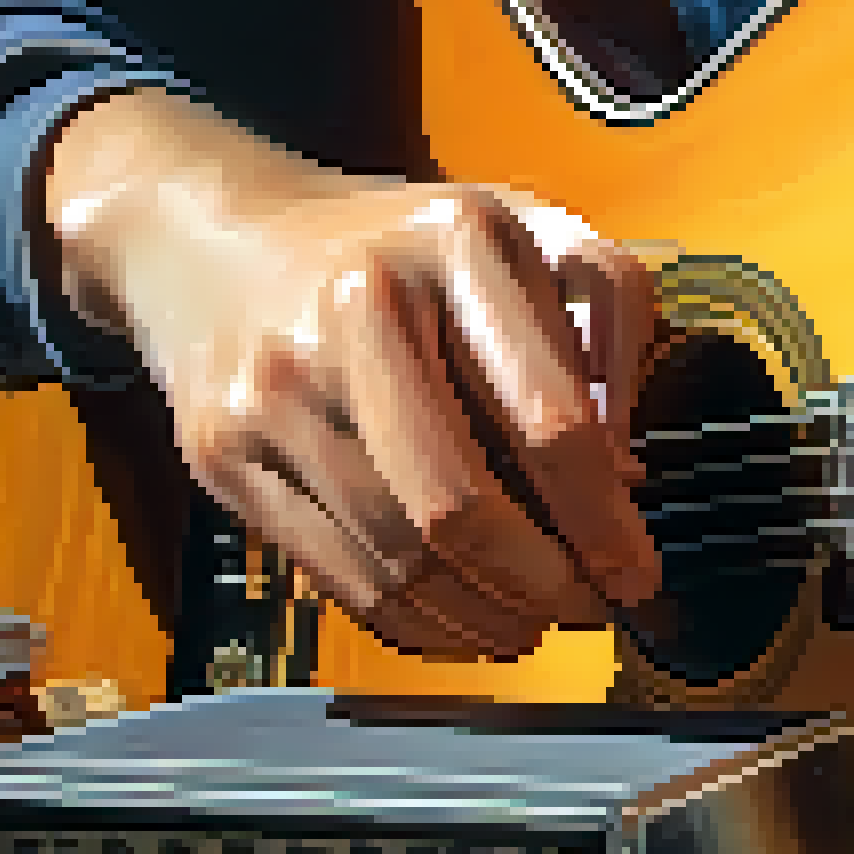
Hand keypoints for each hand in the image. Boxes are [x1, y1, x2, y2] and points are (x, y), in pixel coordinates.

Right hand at [45, 90, 660, 659]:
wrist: (218, 240)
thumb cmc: (406, 253)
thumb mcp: (533, 231)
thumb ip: (611, 317)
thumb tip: (621, 473)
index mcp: (456, 243)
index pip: (550, 420)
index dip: (602, 519)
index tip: (634, 570)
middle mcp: (360, 309)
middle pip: (459, 506)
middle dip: (541, 582)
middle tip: (585, 606)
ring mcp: (277, 385)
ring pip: (399, 558)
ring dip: (485, 616)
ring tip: (531, 620)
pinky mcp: (223, 450)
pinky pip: (339, 578)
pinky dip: (417, 622)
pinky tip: (462, 616)